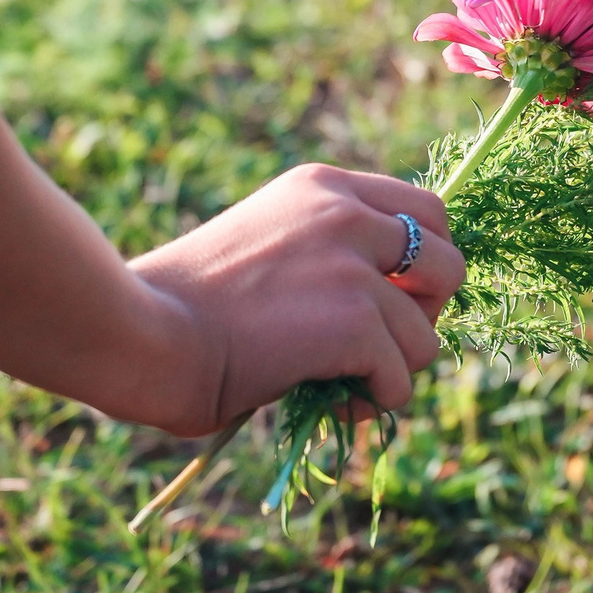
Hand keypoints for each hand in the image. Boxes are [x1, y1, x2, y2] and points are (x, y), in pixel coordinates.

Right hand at [126, 165, 463, 435]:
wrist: (143, 332)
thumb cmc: (184, 303)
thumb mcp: (267, 244)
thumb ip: (326, 252)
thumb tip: (394, 301)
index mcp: (322, 186)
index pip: (427, 209)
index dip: (423, 263)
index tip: (393, 299)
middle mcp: (345, 213)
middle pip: (449, 263)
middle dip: (425, 313)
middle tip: (381, 345)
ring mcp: (353, 267)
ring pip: (426, 335)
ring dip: (393, 370)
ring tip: (343, 387)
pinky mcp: (354, 322)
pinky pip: (401, 378)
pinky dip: (373, 404)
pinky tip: (332, 405)